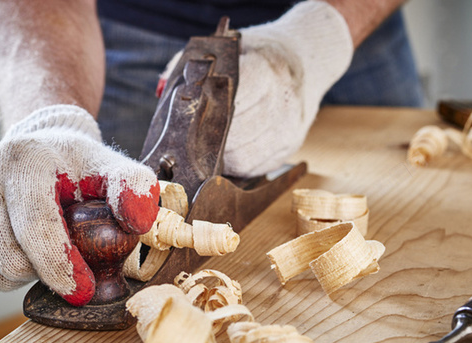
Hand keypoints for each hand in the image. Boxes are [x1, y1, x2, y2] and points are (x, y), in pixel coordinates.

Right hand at [0, 105, 158, 305]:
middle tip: (66, 259)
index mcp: (24, 159)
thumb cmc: (80, 168)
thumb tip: (138, 218)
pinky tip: (19, 253)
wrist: (39, 151)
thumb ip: (134, 189)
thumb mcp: (114, 169)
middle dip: (44, 272)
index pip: (35, 226)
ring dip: (24, 276)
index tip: (81, 290)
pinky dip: (2, 279)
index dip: (59, 266)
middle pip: (10, 259)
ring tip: (42, 251)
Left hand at [160, 1, 353, 176]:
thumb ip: (195, 62)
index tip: (185, 119)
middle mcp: (282, 101)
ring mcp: (289, 127)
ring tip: (203, 148)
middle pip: (232, 136)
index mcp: (266, 70)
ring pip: (241, 158)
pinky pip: (253, 167)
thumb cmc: (260, 53)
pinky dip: (233, 165)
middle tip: (186, 141)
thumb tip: (163, 91)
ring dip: (216, 158)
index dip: (202, 116)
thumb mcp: (230, 46)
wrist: (308, 58)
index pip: (227, 103)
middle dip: (205, 142)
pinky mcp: (290, 146)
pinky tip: (224, 152)